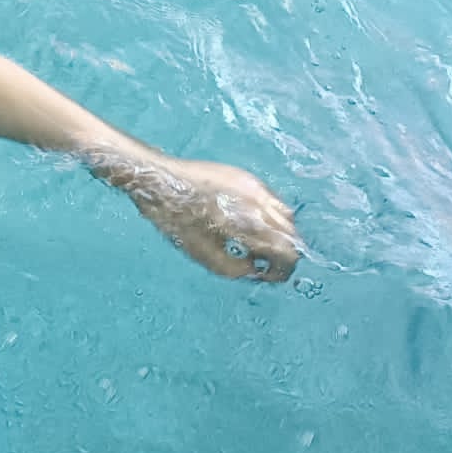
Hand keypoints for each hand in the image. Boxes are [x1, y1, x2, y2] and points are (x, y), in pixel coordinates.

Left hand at [110, 154, 301, 281]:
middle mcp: (260, 202)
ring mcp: (255, 186)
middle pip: (292, 234)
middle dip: (283, 253)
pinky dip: (270, 216)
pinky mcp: (247, 176)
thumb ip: (235, 268)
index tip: (267, 276)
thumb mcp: (204, 254)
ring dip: (280, 234)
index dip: (282, 270)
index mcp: (250, 224)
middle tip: (264, 263)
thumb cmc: (176, 220)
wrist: (159, 179)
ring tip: (258, 244)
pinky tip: (248, 223)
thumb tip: (256, 270)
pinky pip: (272, 199)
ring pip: (286, 215)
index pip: (287, 252)